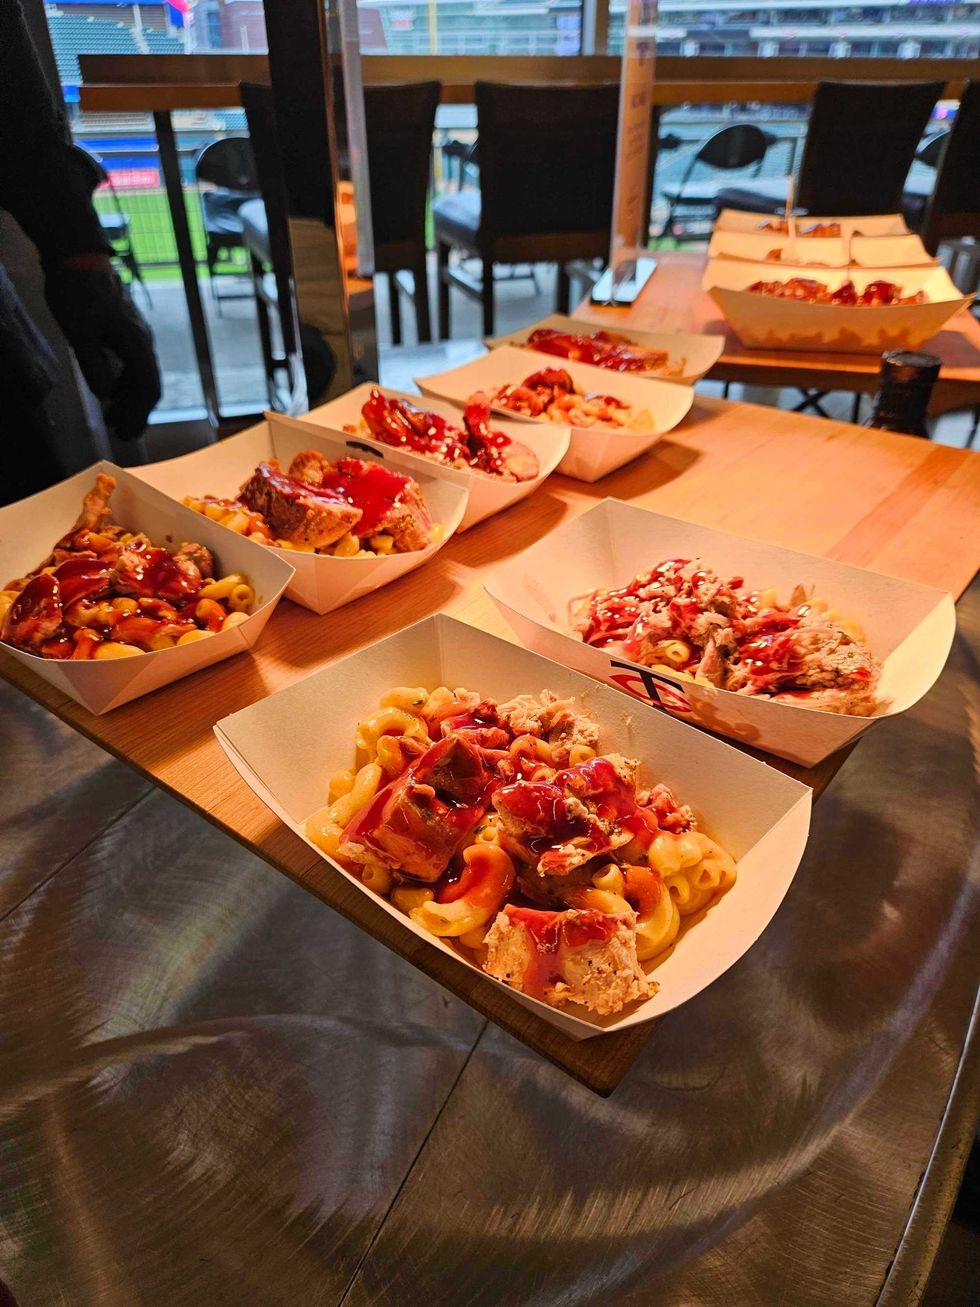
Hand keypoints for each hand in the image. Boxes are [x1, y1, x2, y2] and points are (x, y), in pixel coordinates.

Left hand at [44, 257, 161, 440]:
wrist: (78, 254)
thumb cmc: (77, 292)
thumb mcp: (80, 333)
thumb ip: (94, 365)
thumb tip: (107, 396)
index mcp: (136, 343)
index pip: (148, 387)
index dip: (139, 413)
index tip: (127, 432)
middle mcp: (143, 340)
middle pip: (148, 384)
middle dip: (136, 411)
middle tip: (121, 433)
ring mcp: (136, 333)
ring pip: (141, 374)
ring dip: (129, 398)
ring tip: (111, 416)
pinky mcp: (126, 328)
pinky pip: (133, 362)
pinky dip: (124, 381)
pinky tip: (110, 389)